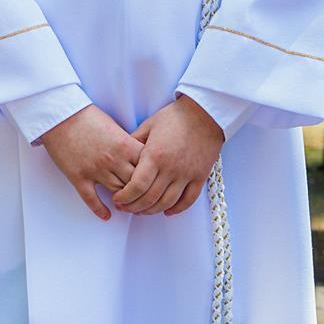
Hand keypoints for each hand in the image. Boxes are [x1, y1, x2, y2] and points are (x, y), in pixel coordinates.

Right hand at [41, 104, 144, 222]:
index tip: (155, 181)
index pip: (148, 168)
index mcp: (124, 144)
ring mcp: (96, 170)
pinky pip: (92, 199)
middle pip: (136, 184)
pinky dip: (101, 210)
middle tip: (144, 198)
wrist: (60, 115)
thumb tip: (139, 157)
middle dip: (141, 192)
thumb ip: (127, 143)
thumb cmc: (87, 117)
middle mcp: (113, 159)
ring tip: (128, 206)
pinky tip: (107, 215)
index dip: (153, 176)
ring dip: (125, 201)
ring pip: (118, 194)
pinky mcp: (79, 177)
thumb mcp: (114, 126)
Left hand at [116, 95, 223, 216]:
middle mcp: (170, 168)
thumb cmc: (176, 117)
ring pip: (167, 203)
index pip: (136, 186)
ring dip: (152, 211)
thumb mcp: (149, 125)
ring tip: (142, 210)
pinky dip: (176, 209)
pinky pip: (188, 200)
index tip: (118, 199)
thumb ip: (134, 142)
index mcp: (155, 155)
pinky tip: (167, 210)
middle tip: (126, 207)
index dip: (125, 197)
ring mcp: (187, 174)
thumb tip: (120, 154)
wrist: (205, 113)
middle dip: (134, 207)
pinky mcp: (200, 177)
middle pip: (149, 198)